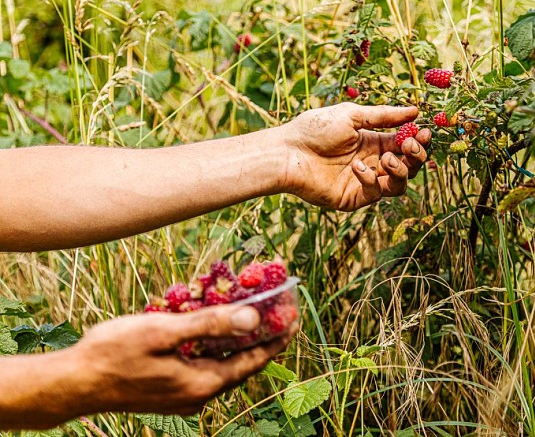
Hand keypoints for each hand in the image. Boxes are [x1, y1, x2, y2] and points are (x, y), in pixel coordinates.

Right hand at [71, 305, 293, 416]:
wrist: (74, 383)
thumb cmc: (113, 354)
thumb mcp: (163, 332)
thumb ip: (209, 325)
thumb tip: (253, 318)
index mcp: (204, 383)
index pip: (255, 358)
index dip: (277, 336)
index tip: (294, 315)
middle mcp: (200, 394)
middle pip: (243, 360)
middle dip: (261, 333)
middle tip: (275, 306)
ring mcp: (185, 395)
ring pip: (223, 362)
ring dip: (237, 336)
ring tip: (248, 309)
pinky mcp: (172, 391)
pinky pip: (204, 365)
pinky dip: (214, 344)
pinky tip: (209, 324)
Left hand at [282, 102, 430, 210]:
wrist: (289, 152)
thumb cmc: (315, 129)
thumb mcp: (352, 116)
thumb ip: (384, 116)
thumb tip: (415, 110)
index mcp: (374, 141)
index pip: (406, 144)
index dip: (418, 140)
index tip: (424, 132)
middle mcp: (373, 162)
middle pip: (409, 165)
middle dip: (416, 156)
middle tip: (410, 146)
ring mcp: (365, 182)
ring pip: (399, 184)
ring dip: (400, 170)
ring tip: (386, 159)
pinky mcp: (354, 198)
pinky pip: (376, 193)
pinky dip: (372, 179)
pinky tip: (357, 167)